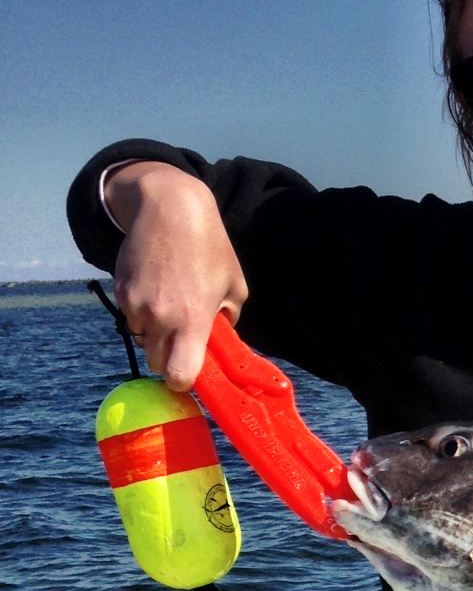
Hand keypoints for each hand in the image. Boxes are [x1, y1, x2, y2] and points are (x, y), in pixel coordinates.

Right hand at [106, 162, 247, 390]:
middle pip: (157, 363)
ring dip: (153, 334)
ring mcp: (135, 305)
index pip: (179, 376)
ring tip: (169, 306)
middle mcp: (159, 317)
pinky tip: (155, 288)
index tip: (189, 375)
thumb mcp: (234, 286)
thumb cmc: (209, 247)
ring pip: (141, 339)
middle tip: (182, 341)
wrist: (168, 208)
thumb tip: (220, 342)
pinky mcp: (120, 290)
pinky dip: (140, 312)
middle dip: (169, 358)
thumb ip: (228, 321)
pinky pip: (129, 316)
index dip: (183, 382)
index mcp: (192, 322)